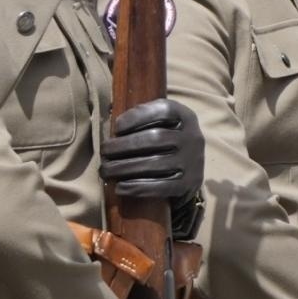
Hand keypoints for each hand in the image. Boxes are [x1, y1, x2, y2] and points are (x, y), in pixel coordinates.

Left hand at [100, 100, 204, 238]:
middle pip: (155, 138)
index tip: (116, 128)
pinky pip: (160, 187)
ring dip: (124, 168)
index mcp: (186, 117)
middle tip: (104, 152)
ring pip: (155, 163)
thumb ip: (143, 117)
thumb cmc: (166, 142)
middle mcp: (192, 137)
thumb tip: (110, 121)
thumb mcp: (164, 123)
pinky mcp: (188, 184)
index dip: (137, 117)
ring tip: (106, 170)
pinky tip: (120, 187)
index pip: (163, 111)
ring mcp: (192, 162)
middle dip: (124, 145)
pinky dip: (137, 187)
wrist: (190, 171)